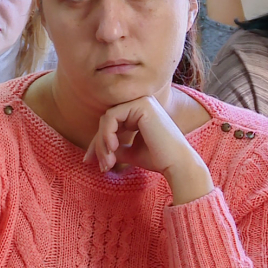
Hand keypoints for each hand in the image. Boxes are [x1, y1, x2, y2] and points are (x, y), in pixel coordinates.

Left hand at [84, 96, 212, 204]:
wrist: (178, 165)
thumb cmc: (157, 159)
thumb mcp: (129, 151)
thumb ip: (112, 148)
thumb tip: (89, 155)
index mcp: (139, 111)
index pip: (110, 122)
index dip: (98, 142)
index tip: (91, 162)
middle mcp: (140, 103)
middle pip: (106, 120)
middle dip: (99, 144)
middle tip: (102, 166)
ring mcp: (142, 101)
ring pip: (107, 118)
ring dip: (102, 142)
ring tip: (108, 161)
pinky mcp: (141, 105)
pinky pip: (112, 116)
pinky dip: (107, 134)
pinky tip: (114, 148)